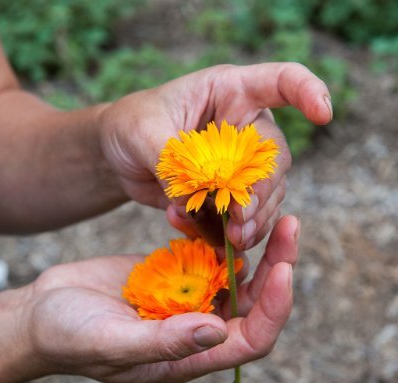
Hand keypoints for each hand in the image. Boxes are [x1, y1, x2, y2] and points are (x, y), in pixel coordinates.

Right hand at [0, 215, 297, 382]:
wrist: (46, 310)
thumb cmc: (71, 335)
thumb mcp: (113, 342)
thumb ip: (164, 341)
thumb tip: (216, 332)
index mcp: (191, 353)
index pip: (251, 338)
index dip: (274, 308)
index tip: (283, 268)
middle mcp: (198, 325)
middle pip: (255, 299)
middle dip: (277, 264)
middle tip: (290, 224)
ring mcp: (187, 295)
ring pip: (236, 273)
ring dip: (255, 245)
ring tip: (268, 210)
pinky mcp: (173, 271)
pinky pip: (207, 254)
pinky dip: (218, 236)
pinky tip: (222, 212)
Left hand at [99, 63, 330, 248]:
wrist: (119, 157)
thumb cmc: (131, 126)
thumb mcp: (142, 132)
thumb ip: (171, 160)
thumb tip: (195, 199)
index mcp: (229, 93)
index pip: (279, 82)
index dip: (307, 92)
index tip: (323, 113)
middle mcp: (243, 129)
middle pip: (275, 158)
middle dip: (262, 191)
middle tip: (241, 219)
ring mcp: (238, 164)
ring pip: (266, 193)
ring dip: (254, 219)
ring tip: (233, 238)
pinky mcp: (226, 194)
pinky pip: (243, 216)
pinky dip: (228, 231)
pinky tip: (206, 235)